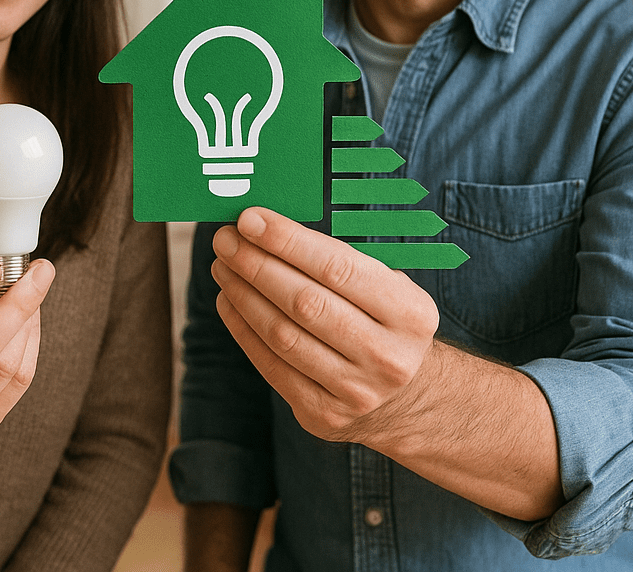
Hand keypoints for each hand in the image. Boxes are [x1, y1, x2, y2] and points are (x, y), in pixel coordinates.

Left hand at [211, 208, 563, 519]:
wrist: (407, 398)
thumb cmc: (385, 322)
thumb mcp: (388, 287)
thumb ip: (340, 260)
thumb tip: (270, 226)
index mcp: (409, 313)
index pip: (337, 268)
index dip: (288, 241)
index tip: (250, 219)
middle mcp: (386, 355)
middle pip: (305, 302)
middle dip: (256, 265)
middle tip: (225, 239)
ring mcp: (355, 391)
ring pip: (283, 335)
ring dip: (243, 294)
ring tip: (222, 266)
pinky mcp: (323, 414)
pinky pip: (272, 366)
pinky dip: (243, 328)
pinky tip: (229, 300)